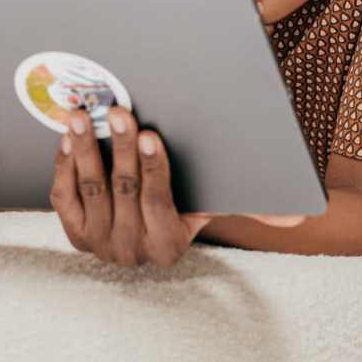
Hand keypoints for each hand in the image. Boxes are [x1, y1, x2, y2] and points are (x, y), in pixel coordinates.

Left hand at [50, 107, 301, 266]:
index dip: (153, 168)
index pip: (158, 203)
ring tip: (83, 114)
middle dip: (119, 148)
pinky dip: (66, 163)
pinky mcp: (72, 233)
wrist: (141, 233)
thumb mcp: (216, 206)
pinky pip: (64, 196)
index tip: (151, 133)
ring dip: (85, 149)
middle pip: (123, 192)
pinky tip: (69, 136)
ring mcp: (97, 244)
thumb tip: (297, 220)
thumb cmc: (186, 204)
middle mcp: (131, 251)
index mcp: (169, 246)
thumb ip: (254, 207)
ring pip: (90, 190)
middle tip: (117, 110)